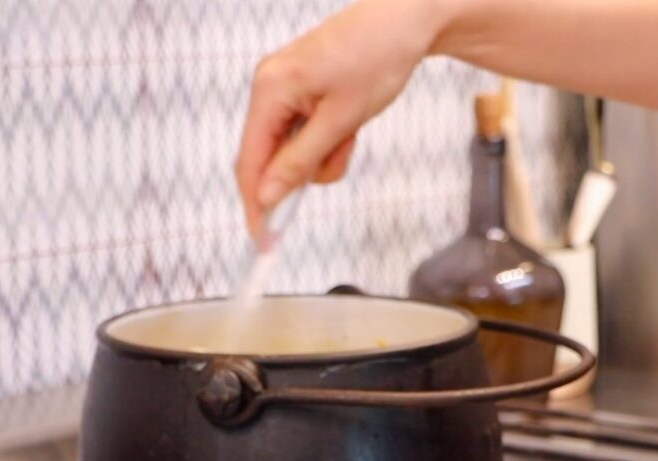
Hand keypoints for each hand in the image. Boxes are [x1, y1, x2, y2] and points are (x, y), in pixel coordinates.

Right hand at [235, 0, 448, 235]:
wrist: (407, 18)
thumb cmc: (378, 59)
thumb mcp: (342, 121)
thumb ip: (300, 162)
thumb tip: (267, 198)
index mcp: (270, 90)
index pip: (250, 161)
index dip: (256, 205)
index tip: (264, 241)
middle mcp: (268, 87)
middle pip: (268, 157)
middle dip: (303, 171)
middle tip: (340, 154)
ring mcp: (283, 89)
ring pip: (290, 150)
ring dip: (323, 156)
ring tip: (353, 130)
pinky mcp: (300, 91)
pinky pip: (303, 134)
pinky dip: (327, 141)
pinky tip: (350, 123)